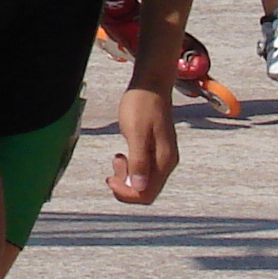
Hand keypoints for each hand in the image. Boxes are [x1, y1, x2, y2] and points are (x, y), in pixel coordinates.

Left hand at [109, 86, 178, 204]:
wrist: (150, 84)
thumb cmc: (142, 104)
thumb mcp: (136, 132)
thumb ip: (139, 160)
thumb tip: (140, 187)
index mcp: (164, 161)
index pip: (147, 194)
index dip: (127, 194)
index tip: (111, 179)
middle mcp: (166, 163)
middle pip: (146, 192)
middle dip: (126, 186)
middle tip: (112, 169)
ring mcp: (162, 157)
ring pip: (143, 182)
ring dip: (127, 177)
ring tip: (117, 158)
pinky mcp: (156, 150)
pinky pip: (143, 170)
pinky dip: (130, 168)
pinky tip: (122, 155)